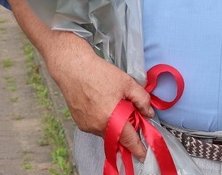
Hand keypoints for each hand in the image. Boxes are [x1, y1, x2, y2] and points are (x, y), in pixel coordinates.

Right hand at [4, 0, 153, 160]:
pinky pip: (96, 127)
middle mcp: (97, 127)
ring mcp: (87, 126)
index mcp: (111, 119)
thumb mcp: (127, 83)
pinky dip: (104, 121)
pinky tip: (104, 105)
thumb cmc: (99, 73)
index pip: (128, 140)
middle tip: (134, 119)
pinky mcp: (80, 122)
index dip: (137, 148)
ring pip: (106, 132)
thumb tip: (148, 113)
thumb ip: (142, 99)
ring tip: (116, 106)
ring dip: (115, 126)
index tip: (144, 154)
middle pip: (117, 136)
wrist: (72, 68)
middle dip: (127, 132)